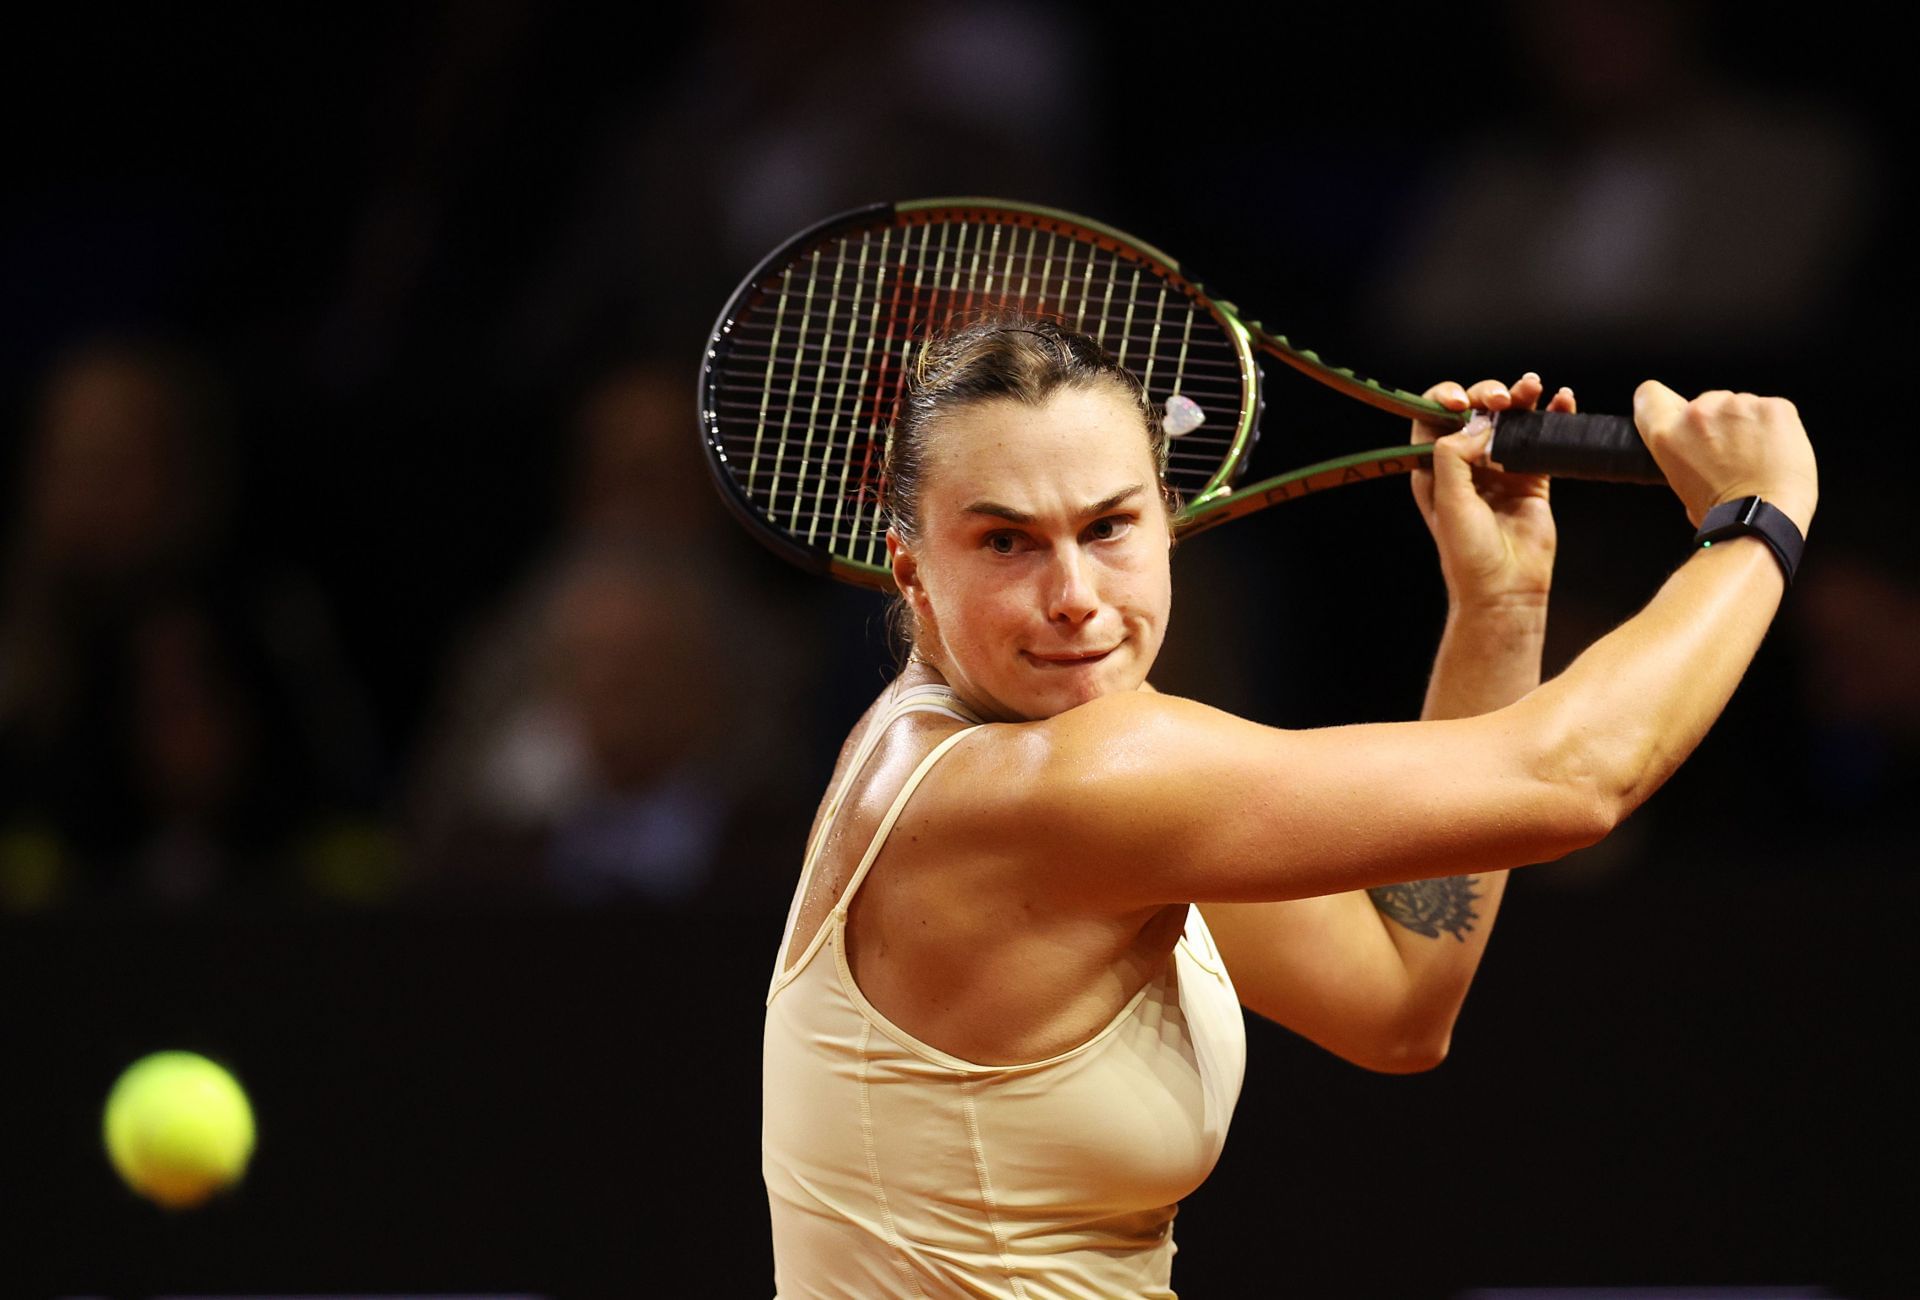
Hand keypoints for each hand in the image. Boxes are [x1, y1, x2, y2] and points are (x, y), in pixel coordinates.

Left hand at [1410, 373, 1572, 612]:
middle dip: (1487, 395)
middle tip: (1503, 400)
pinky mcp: (1533, 477)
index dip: (1444, 399)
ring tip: (1533, 386)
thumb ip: (1453, 455)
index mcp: (1434, 469)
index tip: (1460, 400)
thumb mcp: (1448, 499)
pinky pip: (1542, 439)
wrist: (1506, 587)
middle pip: (1475, 412)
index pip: (1433, 418)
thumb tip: (1477, 423)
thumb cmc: (1469, 552)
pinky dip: (1552, 417)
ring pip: (1510, 420)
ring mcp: (1501, 469)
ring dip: (1521, 397)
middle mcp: (1466, 465)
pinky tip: (1562, 400)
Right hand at [1633, 382, 1818, 532]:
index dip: (1661, 402)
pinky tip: (1776, 453)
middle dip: (1717, 423)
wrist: (1763, 520)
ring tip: (1756, 459)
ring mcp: (1738, 406)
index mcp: (1667, 434)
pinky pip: (1772, 410)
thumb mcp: (1680, 485)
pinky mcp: (1774, 407)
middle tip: (1730, 455)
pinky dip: (1775, 428)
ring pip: (1740, 406)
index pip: (1649, 395)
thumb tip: (1698, 448)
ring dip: (1747, 426)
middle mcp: (1698, 414)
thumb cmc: (1723, 514)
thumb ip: (1682, 453)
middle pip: (1705, 402)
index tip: (1674, 409)